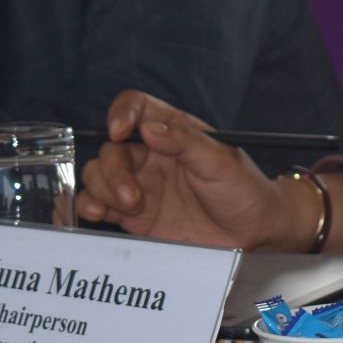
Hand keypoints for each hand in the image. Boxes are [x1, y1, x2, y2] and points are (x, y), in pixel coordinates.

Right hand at [74, 91, 309, 248]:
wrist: (255, 235)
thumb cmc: (246, 190)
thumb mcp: (222, 162)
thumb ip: (186, 142)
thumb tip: (148, 128)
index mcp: (174, 132)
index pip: (136, 107)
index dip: (121, 114)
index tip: (118, 132)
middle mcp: (152, 156)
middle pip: (111, 150)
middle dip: (112, 171)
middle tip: (133, 197)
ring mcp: (140, 186)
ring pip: (98, 176)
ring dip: (101, 190)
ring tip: (128, 208)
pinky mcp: (134, 217)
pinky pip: (98, 205)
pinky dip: (87, 207)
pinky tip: (95, 214)